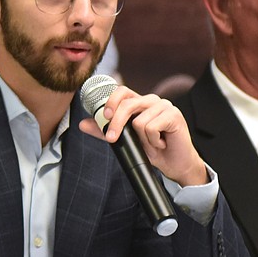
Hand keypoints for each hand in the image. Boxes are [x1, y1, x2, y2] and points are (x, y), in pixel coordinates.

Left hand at [78, 86, 207, 187]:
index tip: (104, 116)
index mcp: (140, 102)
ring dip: (142, 140)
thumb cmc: (152, 150)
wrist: (175, 165)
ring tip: (151, 144)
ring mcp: (164, 106)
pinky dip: (153, 141)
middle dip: (116, 124)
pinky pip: (151, 128)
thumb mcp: (125, 140)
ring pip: (139, 121)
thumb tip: (82, 124)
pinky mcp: (174, 115)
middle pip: (127, 104)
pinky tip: (161, 143)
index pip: (122, 91)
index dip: (111, 101)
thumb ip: (105, 131)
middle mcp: (152, 100)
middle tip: (112, 138)